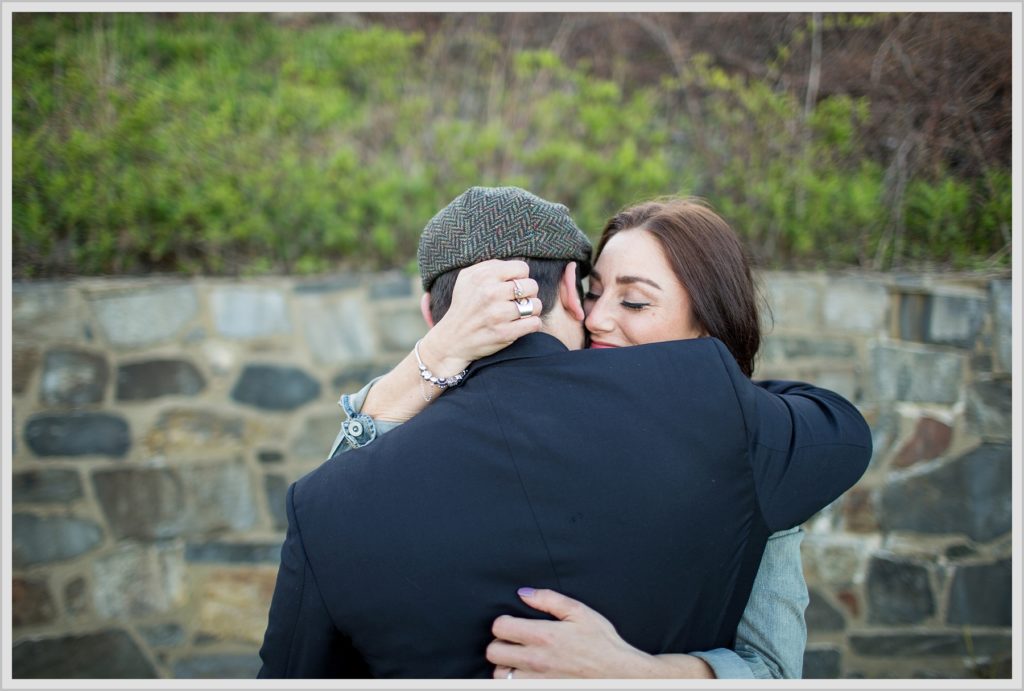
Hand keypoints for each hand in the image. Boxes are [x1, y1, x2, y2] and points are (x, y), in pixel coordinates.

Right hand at [419, 259, 544, 372]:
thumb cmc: (464, 306)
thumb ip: (489, 266)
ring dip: (531, 309)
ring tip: (522, 312)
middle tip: (519, 300)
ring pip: (535, 305)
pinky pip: (534, 323)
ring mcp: (497, 314)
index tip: (513, 286)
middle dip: (528, 293)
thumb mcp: (467, 279)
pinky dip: (532, 324)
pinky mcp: (504, 333)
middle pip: (531, 286)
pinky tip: (523, 324)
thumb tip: (514, 265)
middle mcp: (490, 293)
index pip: (522, 268)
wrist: (452, 339)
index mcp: (483, 276)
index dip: (521, 277)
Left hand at [486, 588, 652, 678]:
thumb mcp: (579, 612)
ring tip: (519, 661)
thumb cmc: (602, 643)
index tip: (513, 624)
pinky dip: (516, 681)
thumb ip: (548, 599)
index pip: (499, 627)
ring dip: (506, 666)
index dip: (504, 623)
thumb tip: (524, 593)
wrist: (619, 674)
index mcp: (543, 635)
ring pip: (500, 675)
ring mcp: (537, 681)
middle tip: (513, 643)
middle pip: (493, 653)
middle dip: (500, 644)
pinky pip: (514, 688)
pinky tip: (527, 674)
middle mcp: (536, 660)